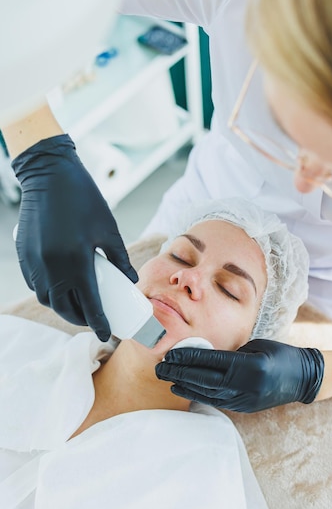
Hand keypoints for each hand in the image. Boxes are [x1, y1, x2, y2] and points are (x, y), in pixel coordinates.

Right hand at [12, 134, 137, 340]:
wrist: (49, 174)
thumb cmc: (83, 198)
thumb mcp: (108, 229)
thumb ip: (119, 258)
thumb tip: (130, 280)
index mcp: (76, 262)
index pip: (89, 304)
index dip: (98, 322)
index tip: (106, 334)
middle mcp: (52, 267)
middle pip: (64, 307)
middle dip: (80, 319)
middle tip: (94, 318)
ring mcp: (34, 262)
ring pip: (47, 299)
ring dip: (62, 307)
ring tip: (78, 304)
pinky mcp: (24, 255)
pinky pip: (36, 284)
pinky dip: (49, 292)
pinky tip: (61, 287)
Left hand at [155, 339, 324, 411]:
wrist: (303, 378)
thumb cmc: (279, 355)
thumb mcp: (255, 347)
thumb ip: (230, 354)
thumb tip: (202, 355)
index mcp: (250, 366)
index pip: (212, 361)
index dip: (189, 357)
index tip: (171, 353)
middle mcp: (246, 385)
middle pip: (205, 379)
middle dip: (180, 373)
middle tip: (160, 367)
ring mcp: (245, 399)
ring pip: (208, 393)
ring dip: (185, 385)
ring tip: (167, 378)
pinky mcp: (244, 408)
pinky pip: (217, 401)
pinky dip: (198, 394)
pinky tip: (184, 388)